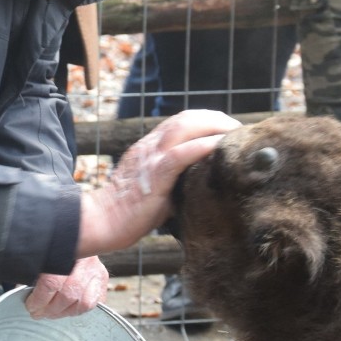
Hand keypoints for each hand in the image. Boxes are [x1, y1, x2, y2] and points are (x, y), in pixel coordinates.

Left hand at [25, 255, 108, 318]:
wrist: (78, 238)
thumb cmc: (54, 251)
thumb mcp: (42, 256)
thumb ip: (33, 272)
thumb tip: (22, 292)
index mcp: (67, 250)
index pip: (52, 281)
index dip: (39, 299)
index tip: (30, 305)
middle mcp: (86, 260)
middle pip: (68, 294)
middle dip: (49, 309)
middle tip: (37, 313)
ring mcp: (97, 271)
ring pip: (82, 302)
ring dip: (63, 313)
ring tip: (51, 313)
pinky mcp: (103, 281)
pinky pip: (92, 304)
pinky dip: (77, 310)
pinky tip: (66, 308)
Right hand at [76, 109, 240, 257]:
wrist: (101, 222)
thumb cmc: (129, 213)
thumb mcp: (155, 187)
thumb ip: (175, 179)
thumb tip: (203, 184)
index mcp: (149, 147)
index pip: (181, 122)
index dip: (206, 121)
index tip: (227, 130)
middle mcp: (150, 145)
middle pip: (187, 117)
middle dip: (216, 119)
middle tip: (239, 130)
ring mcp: (151, 157)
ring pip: (185, 126)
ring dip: (215, 126)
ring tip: (235, 134)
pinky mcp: (155, 174)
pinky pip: (182, 153)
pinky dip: (204, 146)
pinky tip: (222, 146)